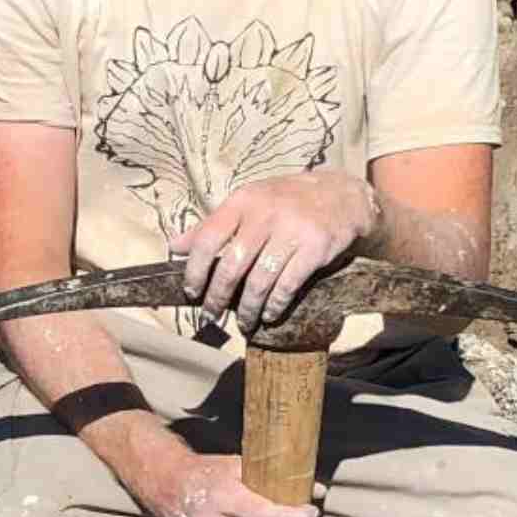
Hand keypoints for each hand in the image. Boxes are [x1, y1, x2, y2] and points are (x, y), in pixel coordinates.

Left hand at [168, 173, 377, 328]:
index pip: (208, 237)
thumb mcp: (248, 202)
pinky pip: (287, 285)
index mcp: (243, 201)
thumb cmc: (286, 201)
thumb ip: (212, 224)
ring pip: (259, 281)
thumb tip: (175, 245)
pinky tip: (269, 314)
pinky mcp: (315, 249)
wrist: (342, 195)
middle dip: (217, 296)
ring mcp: (292, 231)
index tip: (191, 291)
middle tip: (212, 314)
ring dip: (247, 308)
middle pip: (232, 265)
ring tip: (242, 322)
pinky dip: (275, 305)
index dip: (195, 269)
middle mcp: (265, 214)